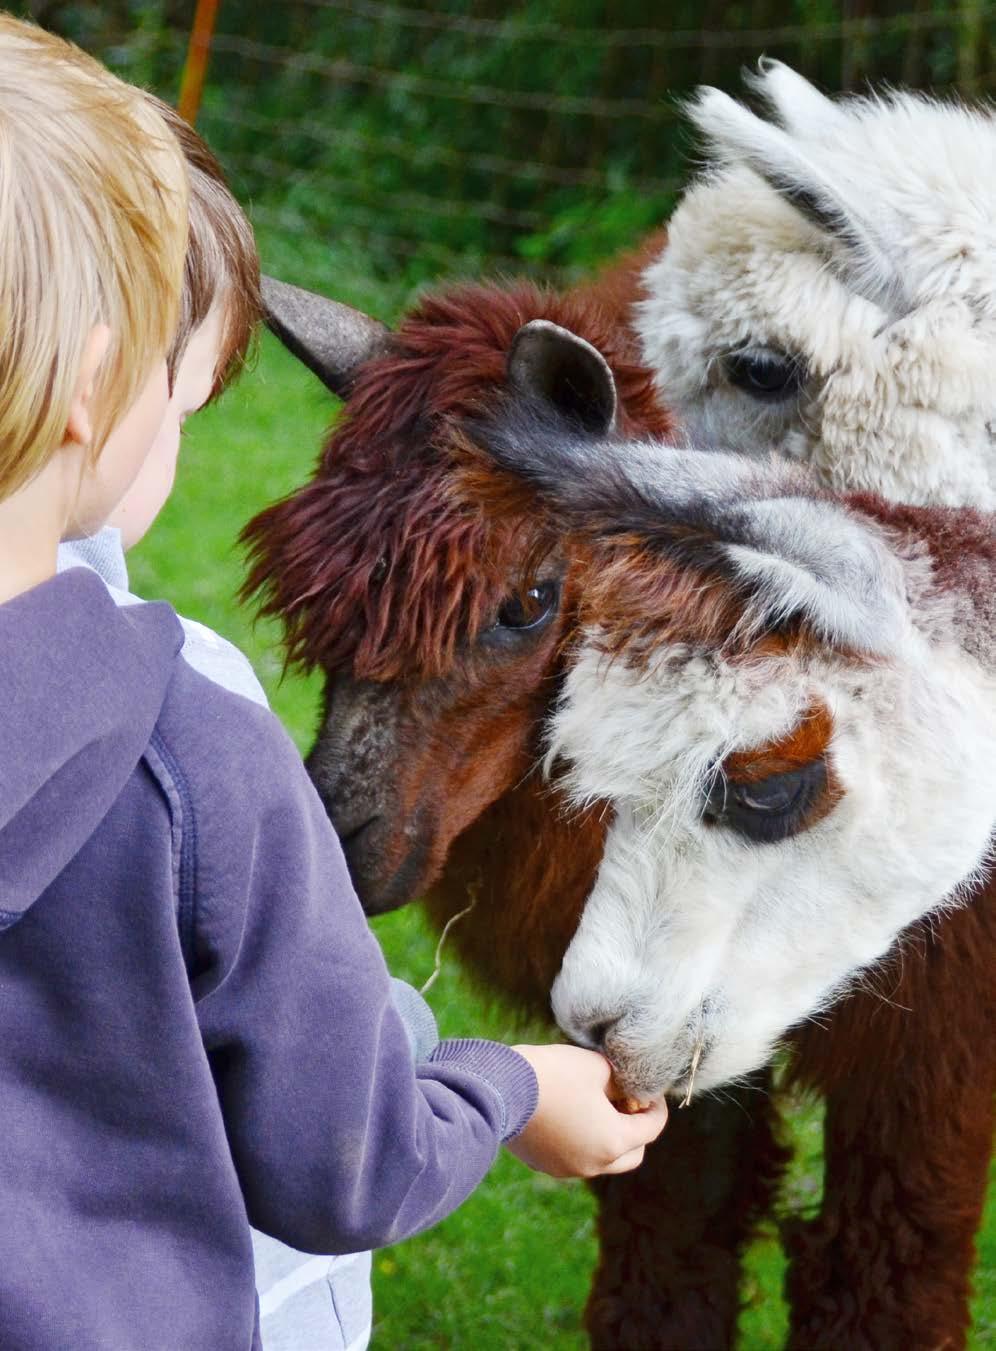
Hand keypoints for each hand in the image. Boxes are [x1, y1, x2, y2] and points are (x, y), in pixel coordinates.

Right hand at [505, 1043, 667, 1178]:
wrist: (500, 1086)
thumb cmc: (554, 1072)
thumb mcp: (598, 1066)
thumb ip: (620, 1081)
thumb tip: (625, 1091)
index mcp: (613, 1141)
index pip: (651, 1129)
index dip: (656, 1107)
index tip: (650, 1092)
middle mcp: (594, 1164)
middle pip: (632, 1154)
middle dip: (635, 1129)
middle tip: (625, 1102)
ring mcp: (567, 1169)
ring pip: (602, 1159)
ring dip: (607, 1137)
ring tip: (596, 1106)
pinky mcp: (544, 1165)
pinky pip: (575, 1157)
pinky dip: (581, 1141)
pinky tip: (568, 1114)